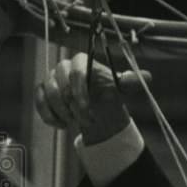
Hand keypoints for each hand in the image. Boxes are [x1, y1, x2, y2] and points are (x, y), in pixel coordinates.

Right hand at [34, 52, 150, 145]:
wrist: (97, 105)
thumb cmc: (109, 92)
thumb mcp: (122, 87)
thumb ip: (132, 81)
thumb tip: (147, 77)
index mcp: (82, 61)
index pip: (76, 71)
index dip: (80, 92)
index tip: (86, 109)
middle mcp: (63, 67)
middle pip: (60, 84)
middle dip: (72, 107)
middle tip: (85, 120)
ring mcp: (51, 79)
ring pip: (48, 95)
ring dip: (62, 113)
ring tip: (75, 122)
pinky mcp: (42, 92)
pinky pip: (39, 103)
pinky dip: (49, 116)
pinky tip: (62, 125)